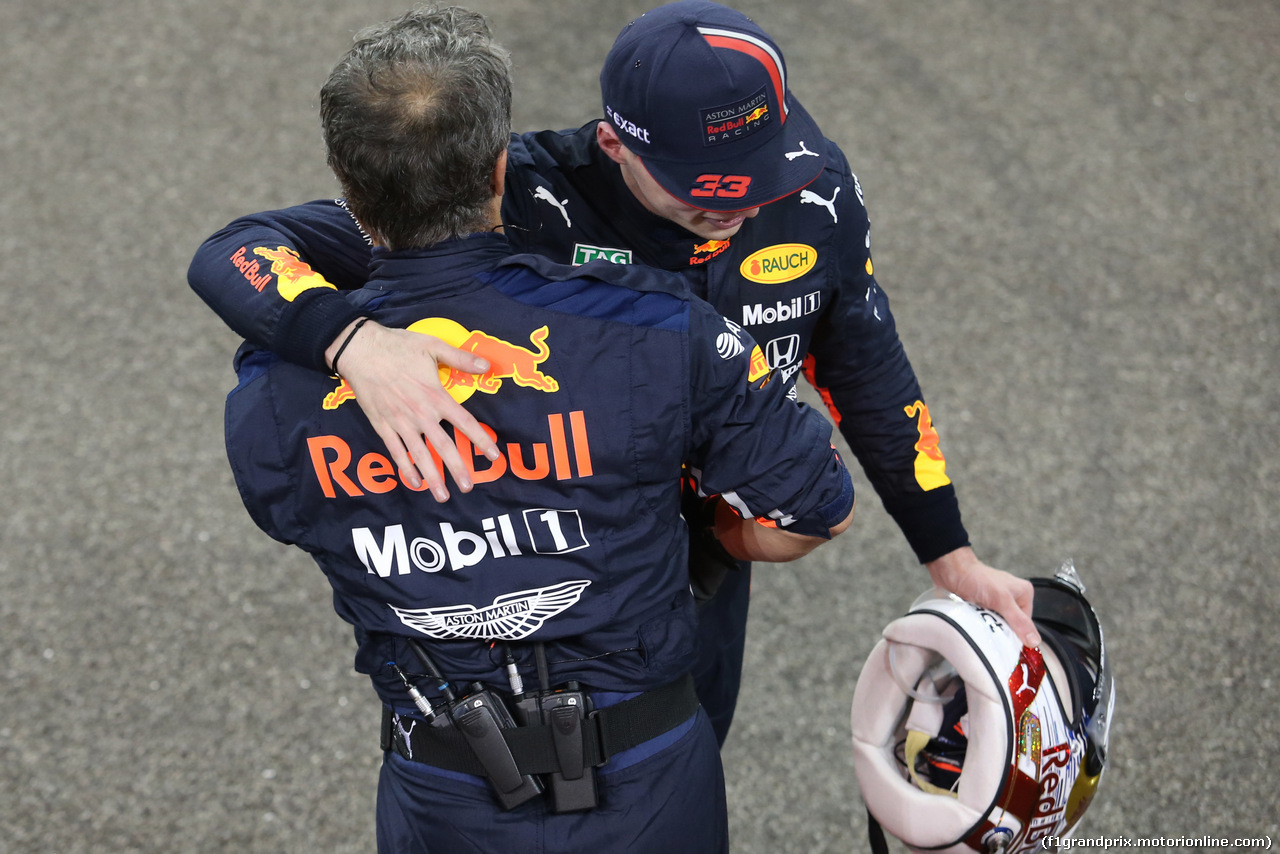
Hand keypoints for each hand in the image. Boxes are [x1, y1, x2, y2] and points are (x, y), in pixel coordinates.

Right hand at [326, 319, 499, 500]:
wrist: (359, 350)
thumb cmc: (398, 346)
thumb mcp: (433, 346)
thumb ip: (460, 358)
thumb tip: (487, 365)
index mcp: (435, 395)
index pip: (464, 422)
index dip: (480, 439)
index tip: (493, 456)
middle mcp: (420, 413)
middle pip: (443, 446)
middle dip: (457, 468)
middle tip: (469, 487)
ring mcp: (400, 422)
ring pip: (419, 455)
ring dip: (432, 477)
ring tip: (442, 496)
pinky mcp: (382, 425)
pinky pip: (396, 451)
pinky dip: (405, 468)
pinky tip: (415, 483)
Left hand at [924, 546, 1040, 647]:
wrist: (951, 571)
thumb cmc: (977, 578)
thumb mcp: (1002, 600)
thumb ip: (1018, 620)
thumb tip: (1034, 640)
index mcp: (1024, 594)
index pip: (1026, 625)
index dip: (1018, 636)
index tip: (1008, 646)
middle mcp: (1012, 598)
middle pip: (1012, 625)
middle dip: (1001, 631)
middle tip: (992, 632)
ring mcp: (997, 602)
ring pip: (998, 625)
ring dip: (990, 628)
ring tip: (982, 626)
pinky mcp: (984, 606)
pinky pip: (986, 622)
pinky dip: (981, 624)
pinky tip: (976, 624)